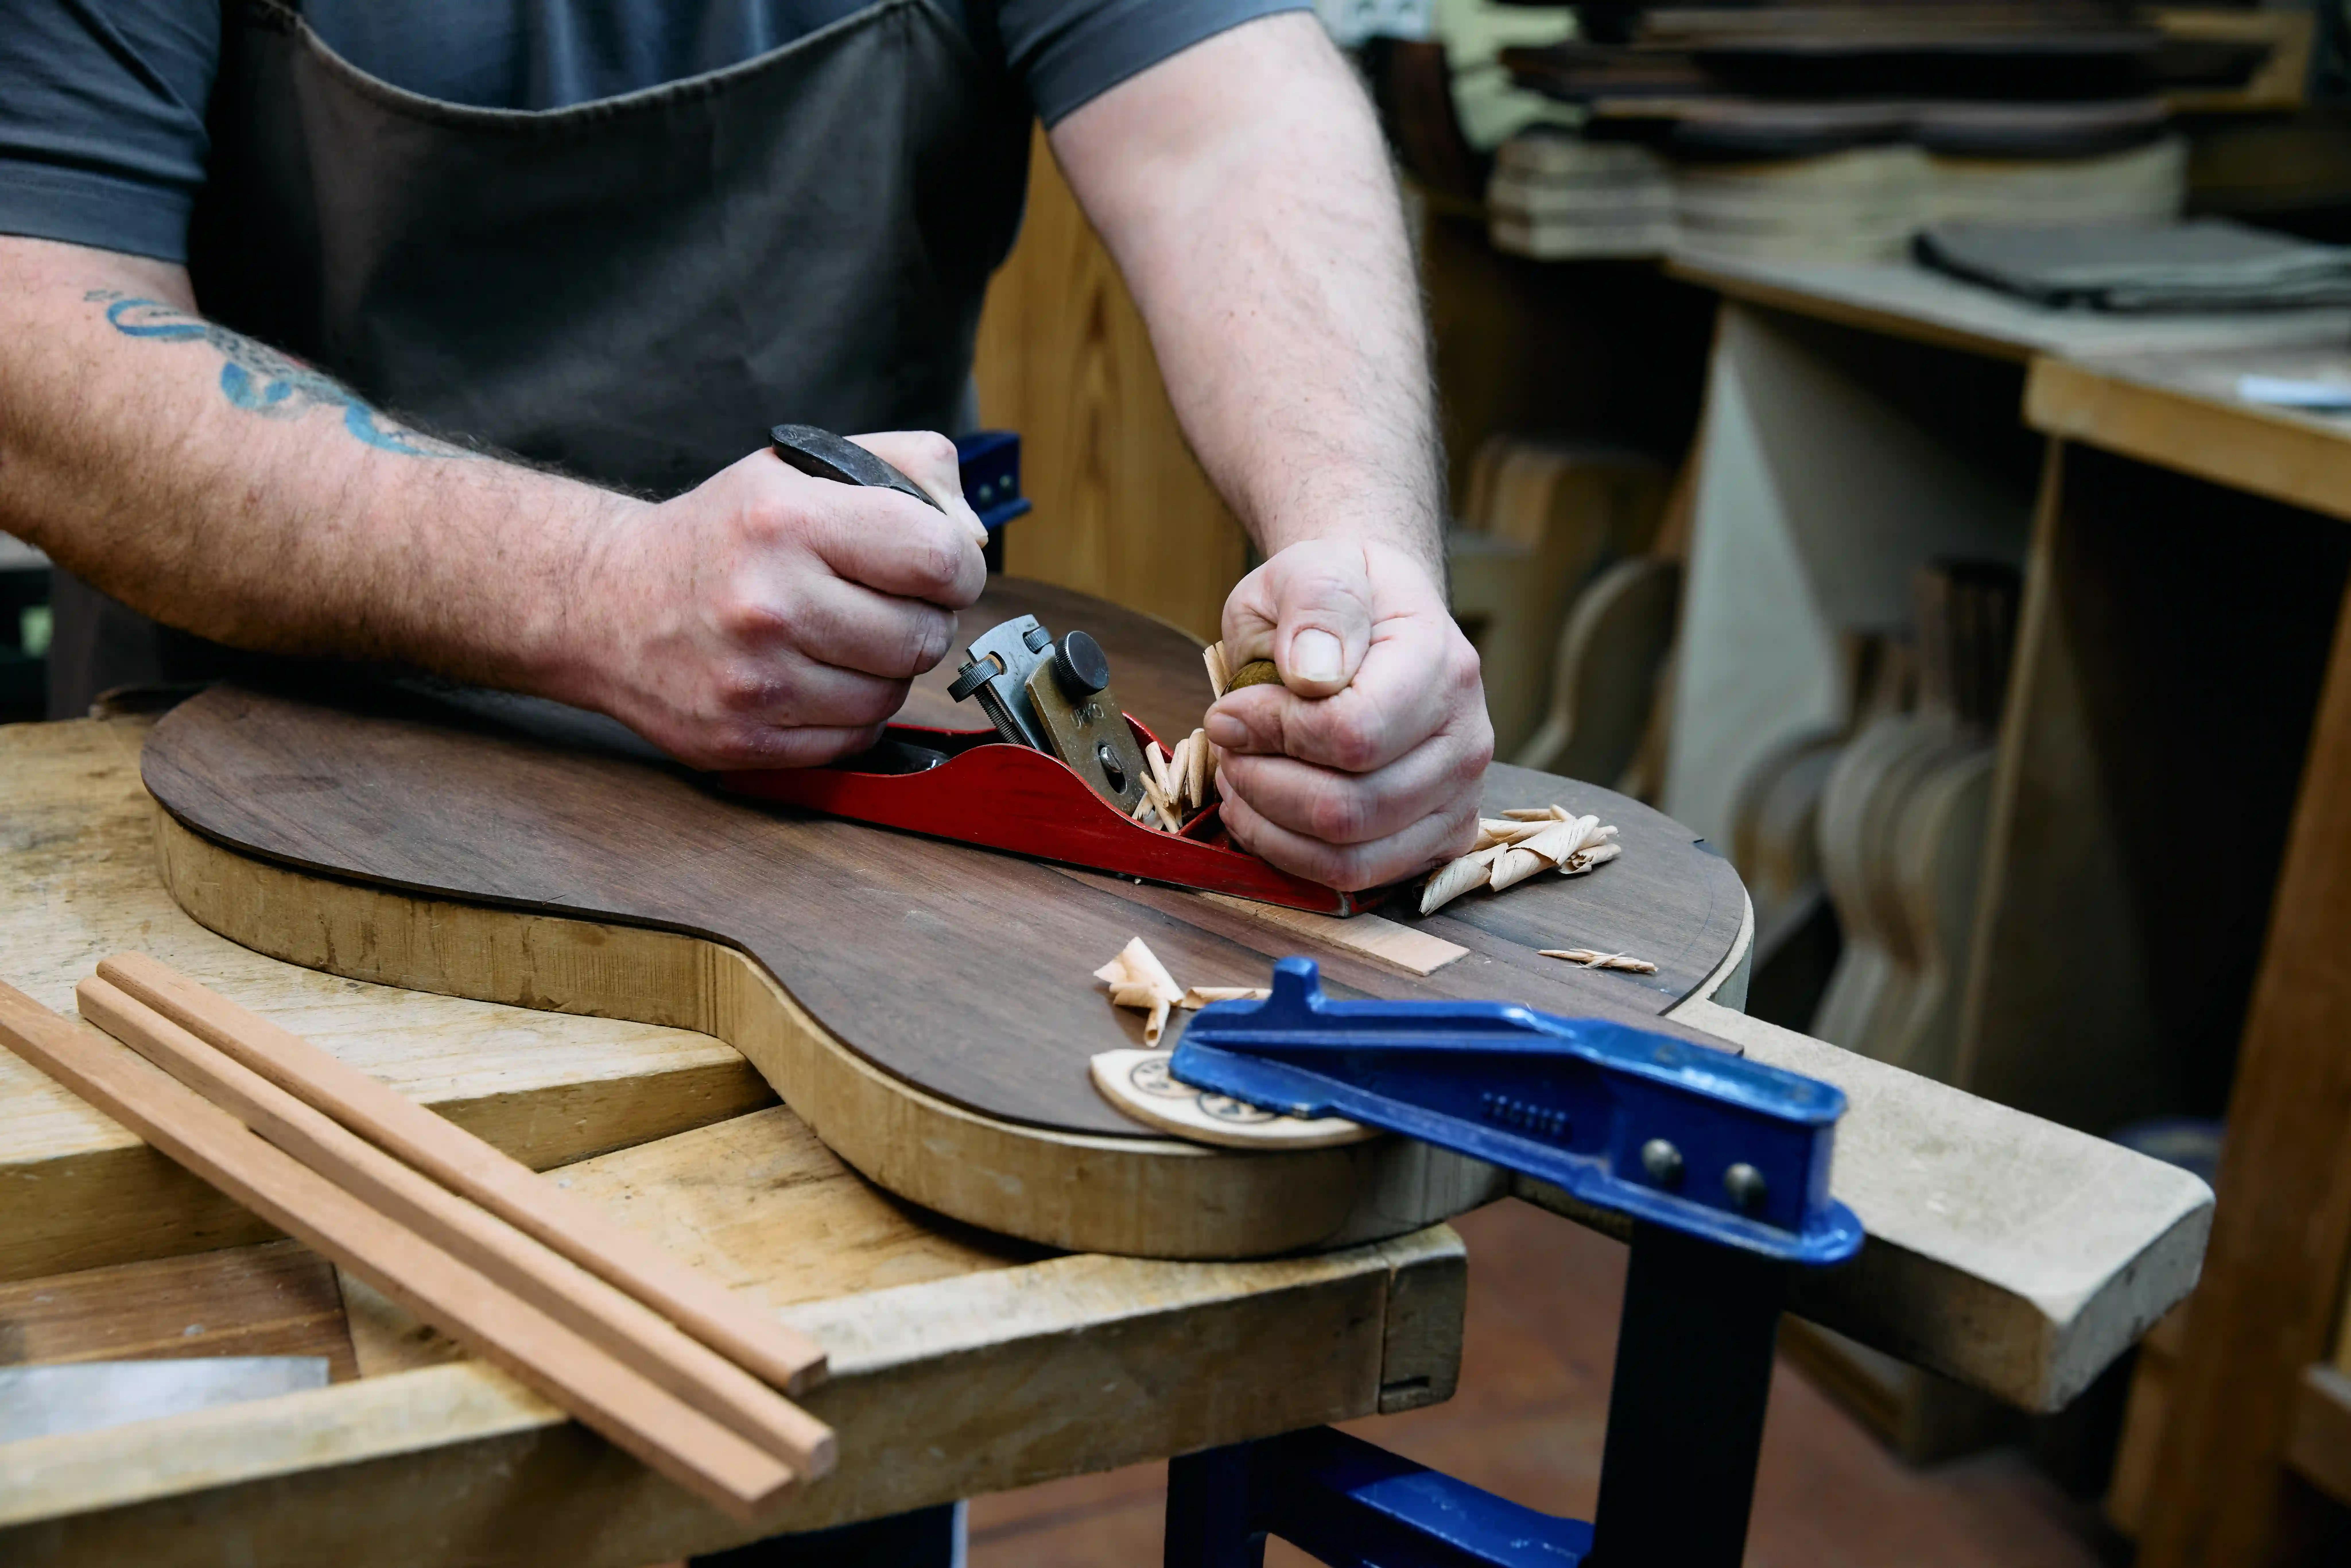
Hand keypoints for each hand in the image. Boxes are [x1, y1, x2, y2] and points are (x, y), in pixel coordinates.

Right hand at [562, 431, 986, 768]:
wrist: (608, 601)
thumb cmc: (722, 536)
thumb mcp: (804, 468)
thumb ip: (911, 472)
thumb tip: (972, 537)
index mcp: (789, 522)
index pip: (939, 560)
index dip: (958, 568)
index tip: (939, 569)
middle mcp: (770, 603)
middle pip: (925, 636)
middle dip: (919, 619)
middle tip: (878, 603)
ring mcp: (756, 681)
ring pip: (893, 693)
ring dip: (883, 668)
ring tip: (837, 637)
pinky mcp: (746, 740)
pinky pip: (852, 738)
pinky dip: (847, 711)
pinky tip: (811, 676)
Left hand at [1206, 539, 1491, 890]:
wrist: (1376, 618)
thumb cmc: (1337, 601)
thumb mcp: (1313, 570)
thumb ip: (1315, 606)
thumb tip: (1312, 674)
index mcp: (1442, 666)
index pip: (1353, 734)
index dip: (1274, 732)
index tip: (1229, 709)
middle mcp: (1466, 740)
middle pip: (1350, 808)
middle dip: (1264, 783)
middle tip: (1227, 747)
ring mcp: (1459, 797)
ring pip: (1351, 855)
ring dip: (1271, 826)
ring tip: (1240, 779)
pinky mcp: (1439, 838)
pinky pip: (1358, 876)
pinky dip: (1293, 855)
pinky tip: (1264, 812)